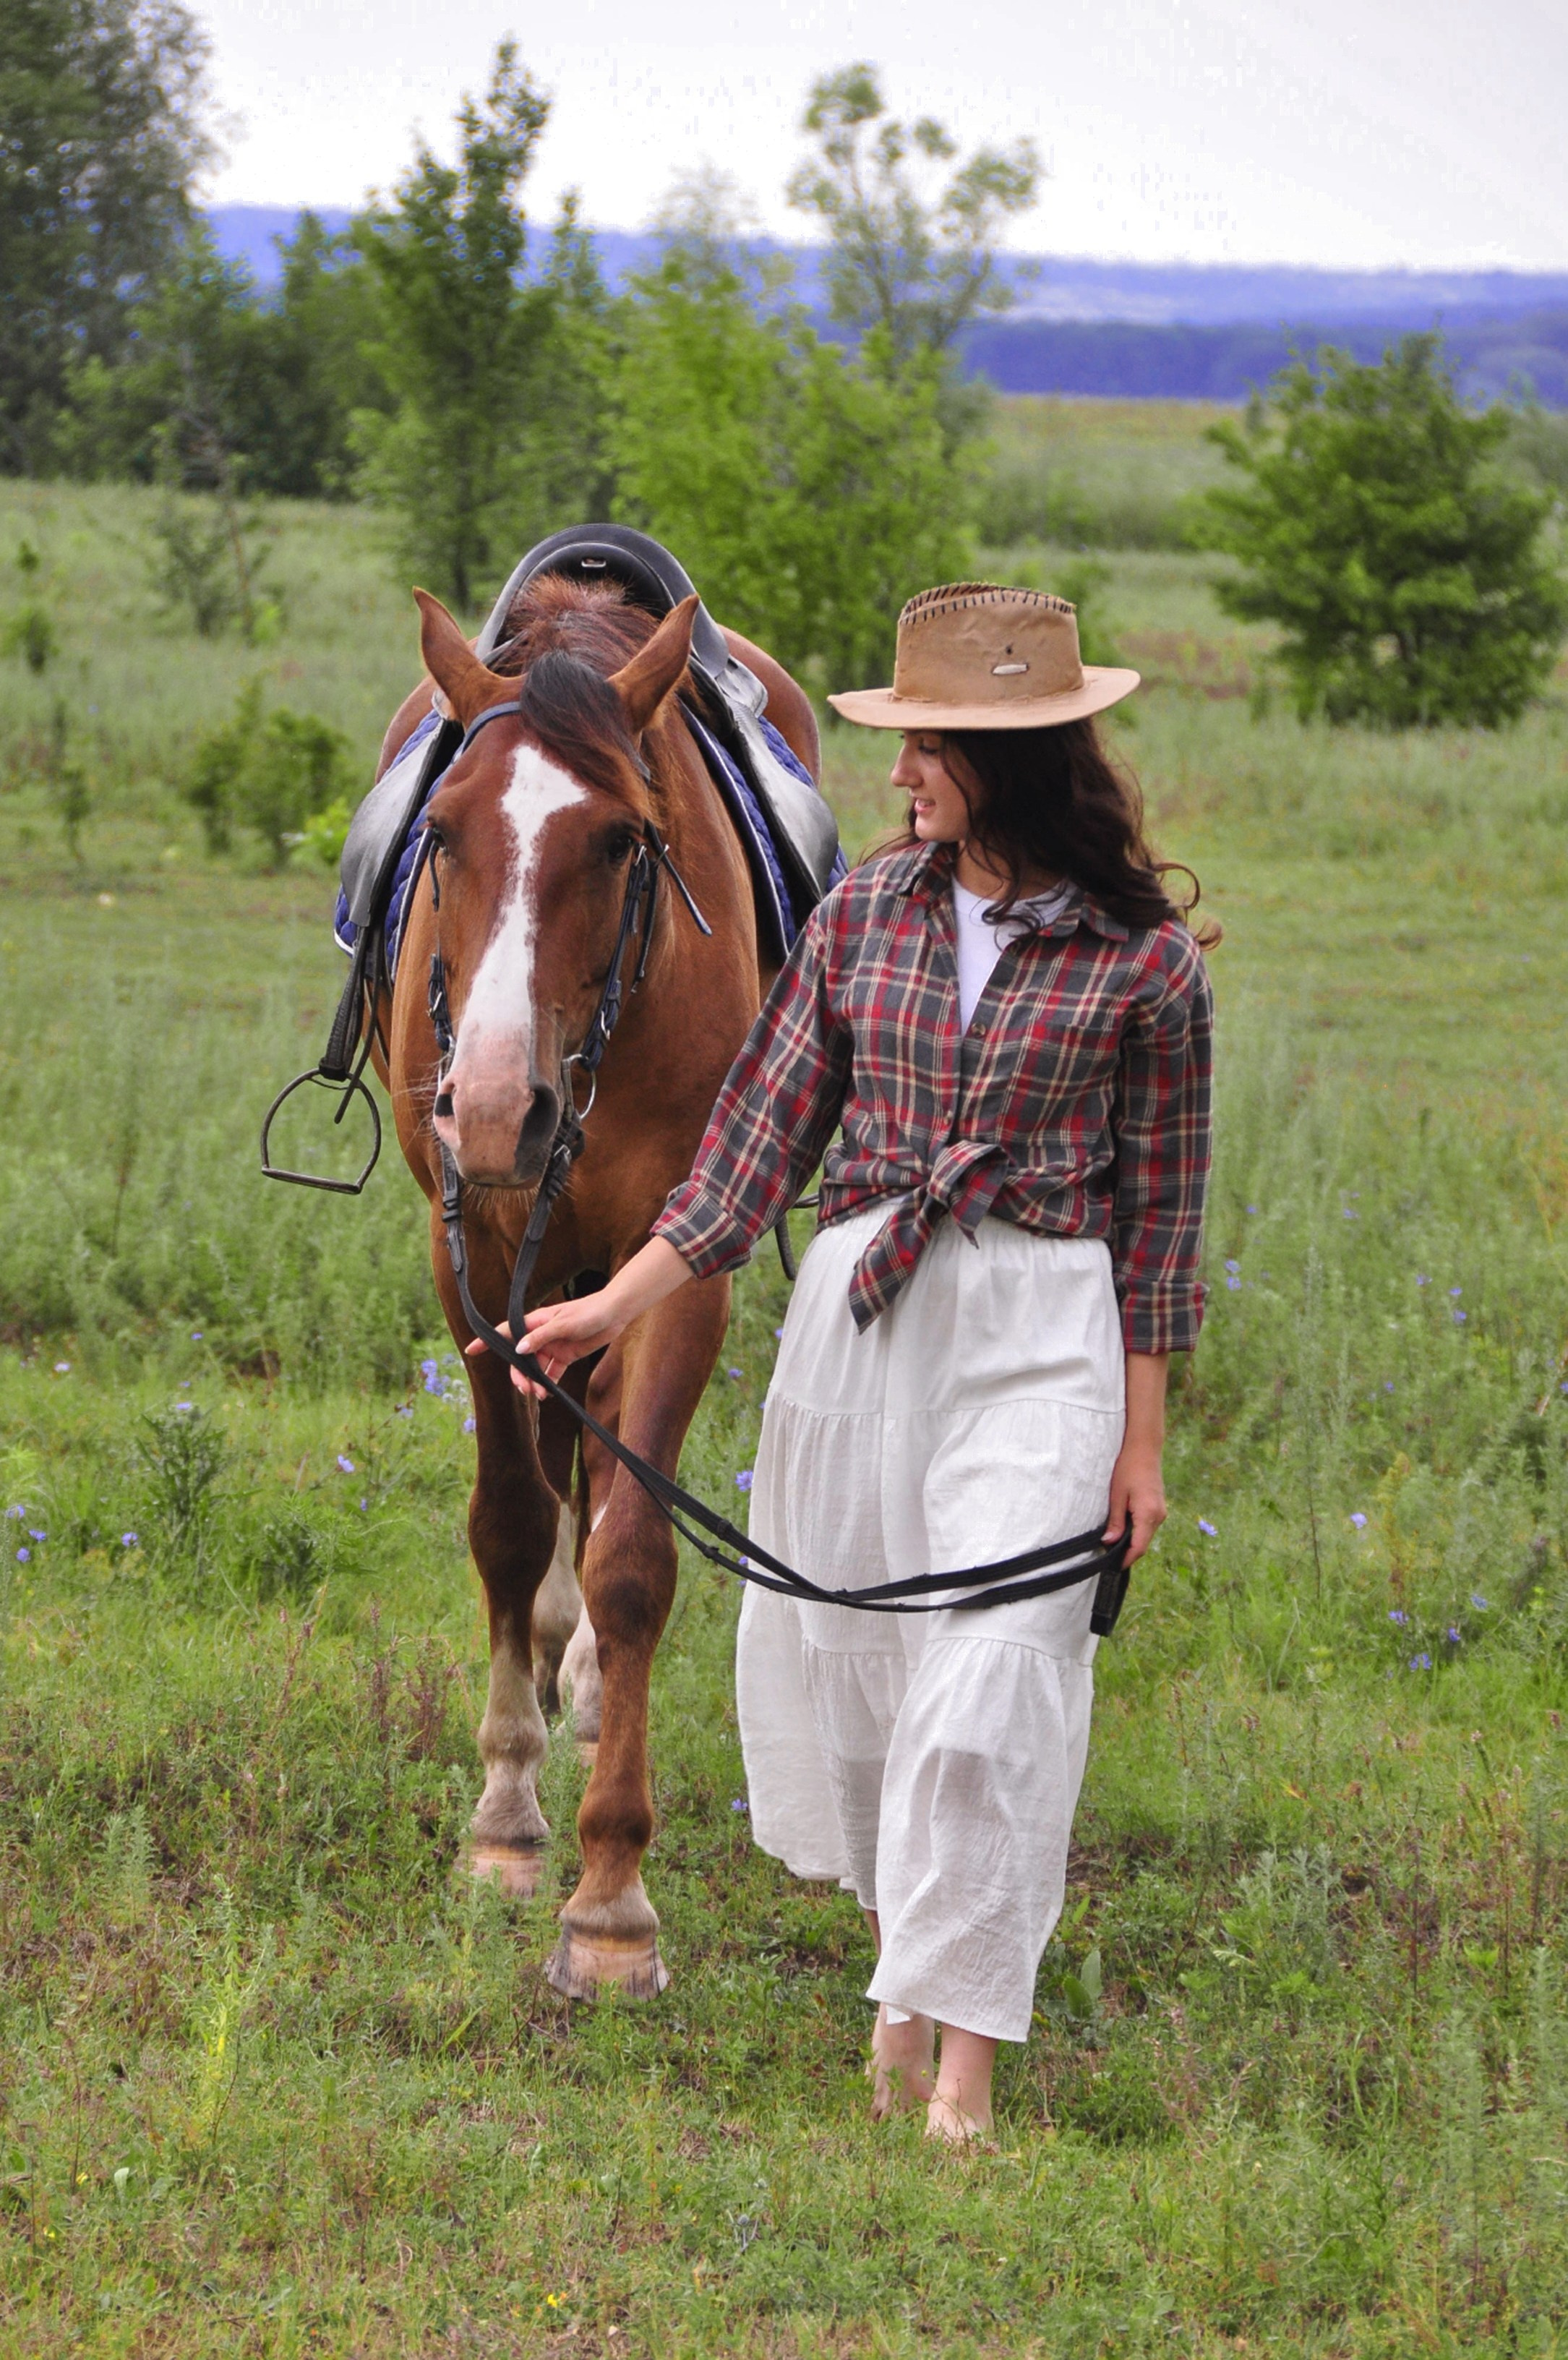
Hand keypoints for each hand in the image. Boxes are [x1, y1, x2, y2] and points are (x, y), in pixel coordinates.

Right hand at [466, 1292, 628, 1397]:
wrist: (614, 1314)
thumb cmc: (588, 1312)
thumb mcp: (563, 1324)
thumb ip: (540, 1337)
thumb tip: (518, 1350)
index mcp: (535, 1322)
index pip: (506, 1332)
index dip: (488, 1341)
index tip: (471, 1350)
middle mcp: (541, 1335)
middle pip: (520, 1358)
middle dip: (519, 1374)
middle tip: (525, 1390)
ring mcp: (552, 1346)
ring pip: (535, 1368)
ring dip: (534, 1382)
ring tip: (540, 1394)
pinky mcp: (566, 1355)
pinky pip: (552, 1373)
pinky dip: (548, 1383)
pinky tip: (548, 1393)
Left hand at [1103, 1444, 1165, 1564]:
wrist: (1144, 1448)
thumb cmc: (1128, 1468)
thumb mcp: (1116, 1495)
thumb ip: (1115, 1521)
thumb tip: (1109, 1542)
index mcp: (1148, 1514)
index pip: (1139, 1547)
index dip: (1126, 1559)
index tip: (1112, 1566)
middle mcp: (1158, 1516)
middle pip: (1143, 1544)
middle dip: (1127, 1552)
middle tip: (1108, 1558)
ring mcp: (1161, 1512)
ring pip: (1146, 1536)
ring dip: (1132, 1542)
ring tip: (1112, 1545)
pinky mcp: (1159, 1507)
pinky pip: (1148, 1526)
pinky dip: (1137, 1532)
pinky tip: (1123, 1530)